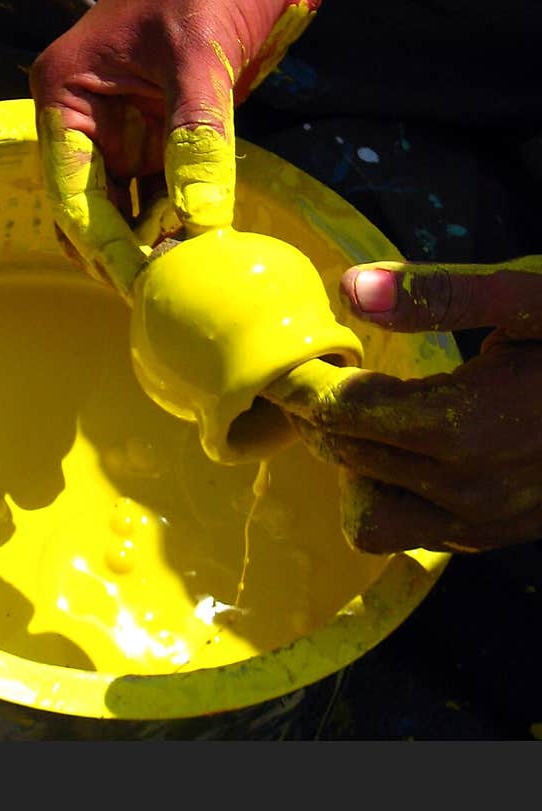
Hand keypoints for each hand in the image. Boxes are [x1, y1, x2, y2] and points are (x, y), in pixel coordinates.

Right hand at [30, 0, 330, 297]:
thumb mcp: (200, 54)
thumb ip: (197, 141)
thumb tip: (198, 225)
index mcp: (69, 91)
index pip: (70, 188)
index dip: (101, 242)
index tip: (139, 285)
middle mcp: (92, 114)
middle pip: (93, 206)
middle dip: (123, 251)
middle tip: (163, 301)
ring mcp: (136, 123)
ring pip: (131, 204)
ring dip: (154, 241)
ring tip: (183, 288)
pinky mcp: (178, 126)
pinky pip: (172, 186)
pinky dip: (184, 217)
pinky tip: (203, 250)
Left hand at [266, 258, 541, 554]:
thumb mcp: (530, 297)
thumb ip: (442, 293)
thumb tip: (352, 286)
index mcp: (464, 424)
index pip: (340, 412)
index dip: (308, 382)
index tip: (303, 354)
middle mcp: (467, 488)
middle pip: (347, 458)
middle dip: (322, 416)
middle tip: (325, 373)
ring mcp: (484, 522)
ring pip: (369, 513)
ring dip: (353, 465)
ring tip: (367, 414)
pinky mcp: (499, 537)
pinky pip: (413, 535)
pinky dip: (392, 495)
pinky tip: (410, 448)